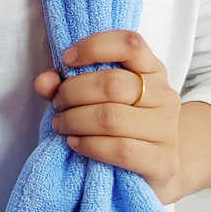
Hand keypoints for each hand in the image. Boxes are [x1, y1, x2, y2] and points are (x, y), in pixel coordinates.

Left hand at [34, 30, 187, 204]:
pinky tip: (74, 143)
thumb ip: (65, 84)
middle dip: (74, 92)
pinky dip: (89, 145)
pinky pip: (120, 149)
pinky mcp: (162, 162)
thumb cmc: (120, 125)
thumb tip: (43, 81)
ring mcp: (167, 130)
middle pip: (113, 84)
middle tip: (57, 103)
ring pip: (112, 118)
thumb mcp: (96, 97)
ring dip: (75, 120)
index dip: (94, 47)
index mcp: (152, 71)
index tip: (66, 59)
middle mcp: (164, 96)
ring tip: (61, 124)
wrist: (157, 167)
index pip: (130, 44)